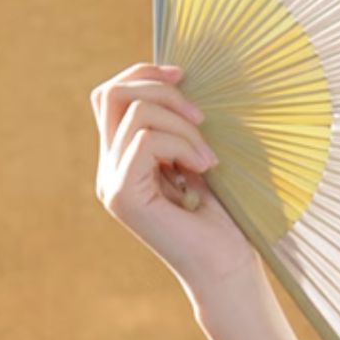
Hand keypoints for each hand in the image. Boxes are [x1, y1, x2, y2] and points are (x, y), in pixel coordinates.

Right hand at [89, 59, 258, 295]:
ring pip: (136, 113)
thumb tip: (179, 75)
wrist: (229, 267)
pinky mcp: (123, 195)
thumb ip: (180, 124)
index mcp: (124, 157)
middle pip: (112, 93)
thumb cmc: (226, 217)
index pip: (113, 95)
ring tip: (209, 158)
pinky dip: (183, 145)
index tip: (186, 74)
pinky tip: (204, 169)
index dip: (145, 73)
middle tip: (202, 116)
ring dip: (183, 125)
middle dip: (162, 89)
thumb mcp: (201, 156)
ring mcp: (112, 182)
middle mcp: (110, 168)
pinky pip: (146, 141)